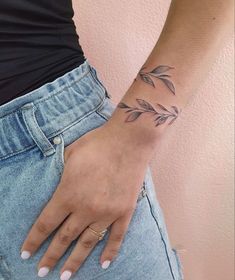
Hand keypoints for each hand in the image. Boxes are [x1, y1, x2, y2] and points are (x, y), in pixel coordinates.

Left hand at [20, 121, 148, 278]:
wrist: (128, 141)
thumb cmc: (97, 144)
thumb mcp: (69, 155)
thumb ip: (59, 175)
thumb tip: (55, 185)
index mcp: (68, 194)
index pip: (45, 224)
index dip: (34, 240)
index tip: (26, 253)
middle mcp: (86, 209)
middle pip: (64, 238)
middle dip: (51, 256)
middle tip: (41, 272)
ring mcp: (107, 213)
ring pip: (88, 243)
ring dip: (75, 261)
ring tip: (65, 276)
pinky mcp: (125, 211)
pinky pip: (116, 237)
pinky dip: (110, 252)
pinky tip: (103, 264)